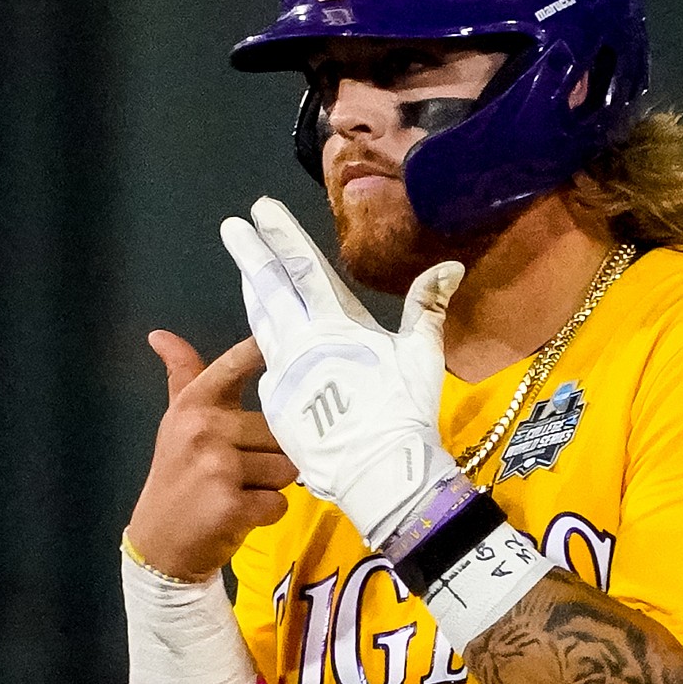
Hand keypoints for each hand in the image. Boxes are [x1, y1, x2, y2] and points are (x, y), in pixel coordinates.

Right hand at [125, 332, 301, 582]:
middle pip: (278, 432)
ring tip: (238, 493)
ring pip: (285, 468)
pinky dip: (267, 513)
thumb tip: (160, 334)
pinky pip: (279, 502)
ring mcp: (217, 466)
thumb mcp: (176, 424)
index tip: (274, 338)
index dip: (257, 351)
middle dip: (268, 457)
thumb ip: (182, 378)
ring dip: (269, 487)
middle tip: (236, 474)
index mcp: (193, 406)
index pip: (232, 368)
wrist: (159, 543)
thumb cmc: (177, 477)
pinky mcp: (231, 504)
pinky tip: (239, 515)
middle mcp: (203, 429)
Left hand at [220, 197, 462, 547]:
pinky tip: (261, 332)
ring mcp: (283, 374)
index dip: (281, 238)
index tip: (260, 211)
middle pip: (270, 290)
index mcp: (334, 325)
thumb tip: (449, 265)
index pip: (302, 270)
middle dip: (252, 256)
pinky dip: (262, 342)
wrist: (378, 472)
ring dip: (252, 293)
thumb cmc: (404, 411)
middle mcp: (300, 343)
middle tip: (232, 228)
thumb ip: (427, 305)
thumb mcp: (421, 354)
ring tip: (244, 269)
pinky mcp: (276, 403)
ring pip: (261, 323)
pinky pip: (267, 365)